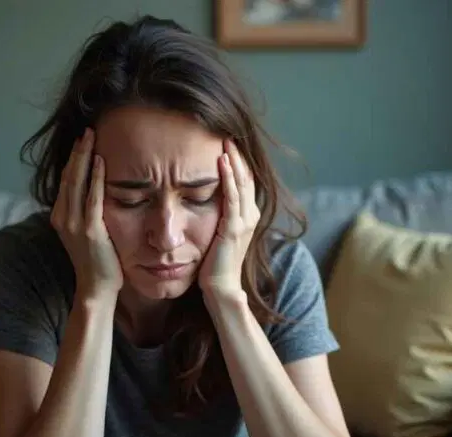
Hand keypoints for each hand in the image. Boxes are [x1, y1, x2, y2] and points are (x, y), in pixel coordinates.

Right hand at [51, 128, 123, 300]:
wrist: (96, 288)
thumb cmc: (98, 261)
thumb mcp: (86, 232)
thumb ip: (86, 212)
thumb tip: (96, 192)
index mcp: (60, 216)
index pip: (66, 180)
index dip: (73, 159)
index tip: (83, 140)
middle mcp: (62, 217)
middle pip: (68, 176)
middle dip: (77, 151)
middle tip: (87, 130)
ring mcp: (74, 224)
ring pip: (76, 182)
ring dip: (84, 157)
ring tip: (91, 136)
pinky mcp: (90, 230)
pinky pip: (92, 197)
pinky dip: (95, 177)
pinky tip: (100, 161)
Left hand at [198, 139, 259, 305]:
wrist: (220, 288)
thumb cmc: (214, 264)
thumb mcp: (217, 234)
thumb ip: (217, 216)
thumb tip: (201, 198)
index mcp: (247, 215)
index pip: (245, 181)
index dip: (238, 161)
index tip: (227, 141)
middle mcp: (250, 215)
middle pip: (246, 176)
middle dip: (237, 154)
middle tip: (227, 132)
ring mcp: (244, 221)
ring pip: (242, 182)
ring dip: (234, 159)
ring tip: (226, 139)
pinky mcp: (234, 228)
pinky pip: (231, 197)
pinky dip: (227, 177)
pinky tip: (222, 162)